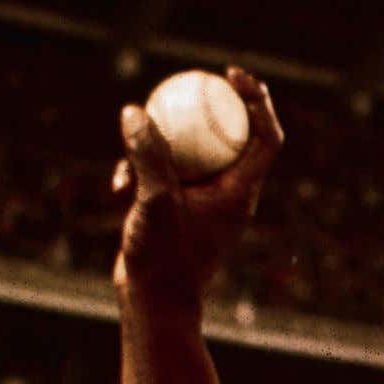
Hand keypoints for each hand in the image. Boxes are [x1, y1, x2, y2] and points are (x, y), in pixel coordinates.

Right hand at [112, 65, 283, 313]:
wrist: (152, 308)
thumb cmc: (164, 262)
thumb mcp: (155, 203)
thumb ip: (148, 156)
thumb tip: (135, 111)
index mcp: (240, 193)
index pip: (265, 137)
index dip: (257, 100)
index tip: (230, 76)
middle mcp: (227, 196)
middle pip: (228, 137)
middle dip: (205, 108)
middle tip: (182, 83)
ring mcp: (201, 205)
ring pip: (188, 156)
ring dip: (158, 146)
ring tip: (132, 148)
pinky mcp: (176, 213)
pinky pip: (162, 178)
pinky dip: (141, 175)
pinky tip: (118, 188)